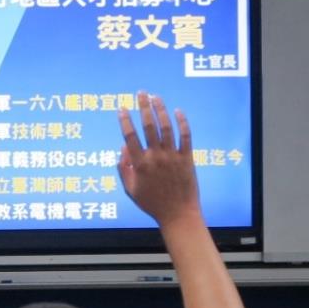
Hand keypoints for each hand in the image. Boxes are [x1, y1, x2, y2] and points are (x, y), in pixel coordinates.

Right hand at [117, 92, 199, 226]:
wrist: (178, 214)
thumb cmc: (152, 204)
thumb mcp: (131, 190)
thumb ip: (123, 169)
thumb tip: (122, 149)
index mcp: (140, 165)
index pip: (130, 137)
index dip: (124, 121)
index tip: (121, 108)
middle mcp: (156, 157)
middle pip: (148, 126)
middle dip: (144, 107)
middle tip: (141, 93)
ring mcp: (172, 157)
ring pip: (166, 128)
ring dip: (161, 110)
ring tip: (157, 97)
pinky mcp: (187, 159)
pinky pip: (185, 136)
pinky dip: (182, 122)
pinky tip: (178, 111)